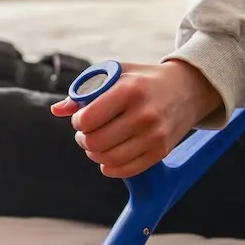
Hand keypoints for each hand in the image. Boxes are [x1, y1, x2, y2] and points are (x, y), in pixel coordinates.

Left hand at [50, 60, 222, 178]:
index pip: (88, 119)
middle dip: (83, 139)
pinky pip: (125, 170)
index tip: (81, 118)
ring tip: (97, 143)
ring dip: (94, 153)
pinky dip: (109, 167)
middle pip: (94, 142)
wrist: (187, 89)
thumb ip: (84, 91)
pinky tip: (108, 155)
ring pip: (107, 159)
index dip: (77, 122)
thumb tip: (56, 110)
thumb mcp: (116, 74)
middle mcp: (144, 115)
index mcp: (129, 91)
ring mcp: (154, 136)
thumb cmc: (143, 80)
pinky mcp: (160, 152)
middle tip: (86, 133)